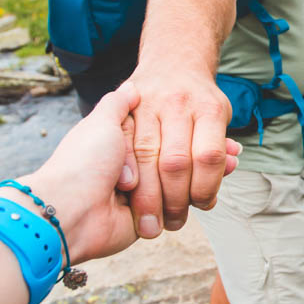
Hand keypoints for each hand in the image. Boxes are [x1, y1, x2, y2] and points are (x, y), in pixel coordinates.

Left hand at [0, 82, 237, 263]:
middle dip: (203, 154)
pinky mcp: (154, 216)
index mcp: (127, 143)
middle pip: (181, 156)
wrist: (68, 209)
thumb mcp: (101, 121)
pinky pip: (186, 199)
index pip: (166, 134)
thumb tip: (131, 88)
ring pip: (188, 175)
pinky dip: (207, 189)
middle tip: (231, 149)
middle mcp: (138, 164)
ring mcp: (147, 189)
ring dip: (210, 172)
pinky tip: (226, 174)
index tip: (209, 119)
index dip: (188, 128)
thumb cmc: (83, 162)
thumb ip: (118, 104)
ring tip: (234, 162)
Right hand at [126, 67, 238, 238]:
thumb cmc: (199, 100)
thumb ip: (220, 147)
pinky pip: (122, 147)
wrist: (172, 60)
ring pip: (144, 157)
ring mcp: (148, 104)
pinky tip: (131, 194)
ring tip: (152, 220)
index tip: (203, 205)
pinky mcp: (125, 108)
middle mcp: (178, 104)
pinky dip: (127, 175)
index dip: (205, 188)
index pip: (209, 157)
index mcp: (208, 109)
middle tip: (174, 222)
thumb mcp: (218, 117)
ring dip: (147, 196)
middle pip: (175, 162)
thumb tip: (229, 169)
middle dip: (174, 200)